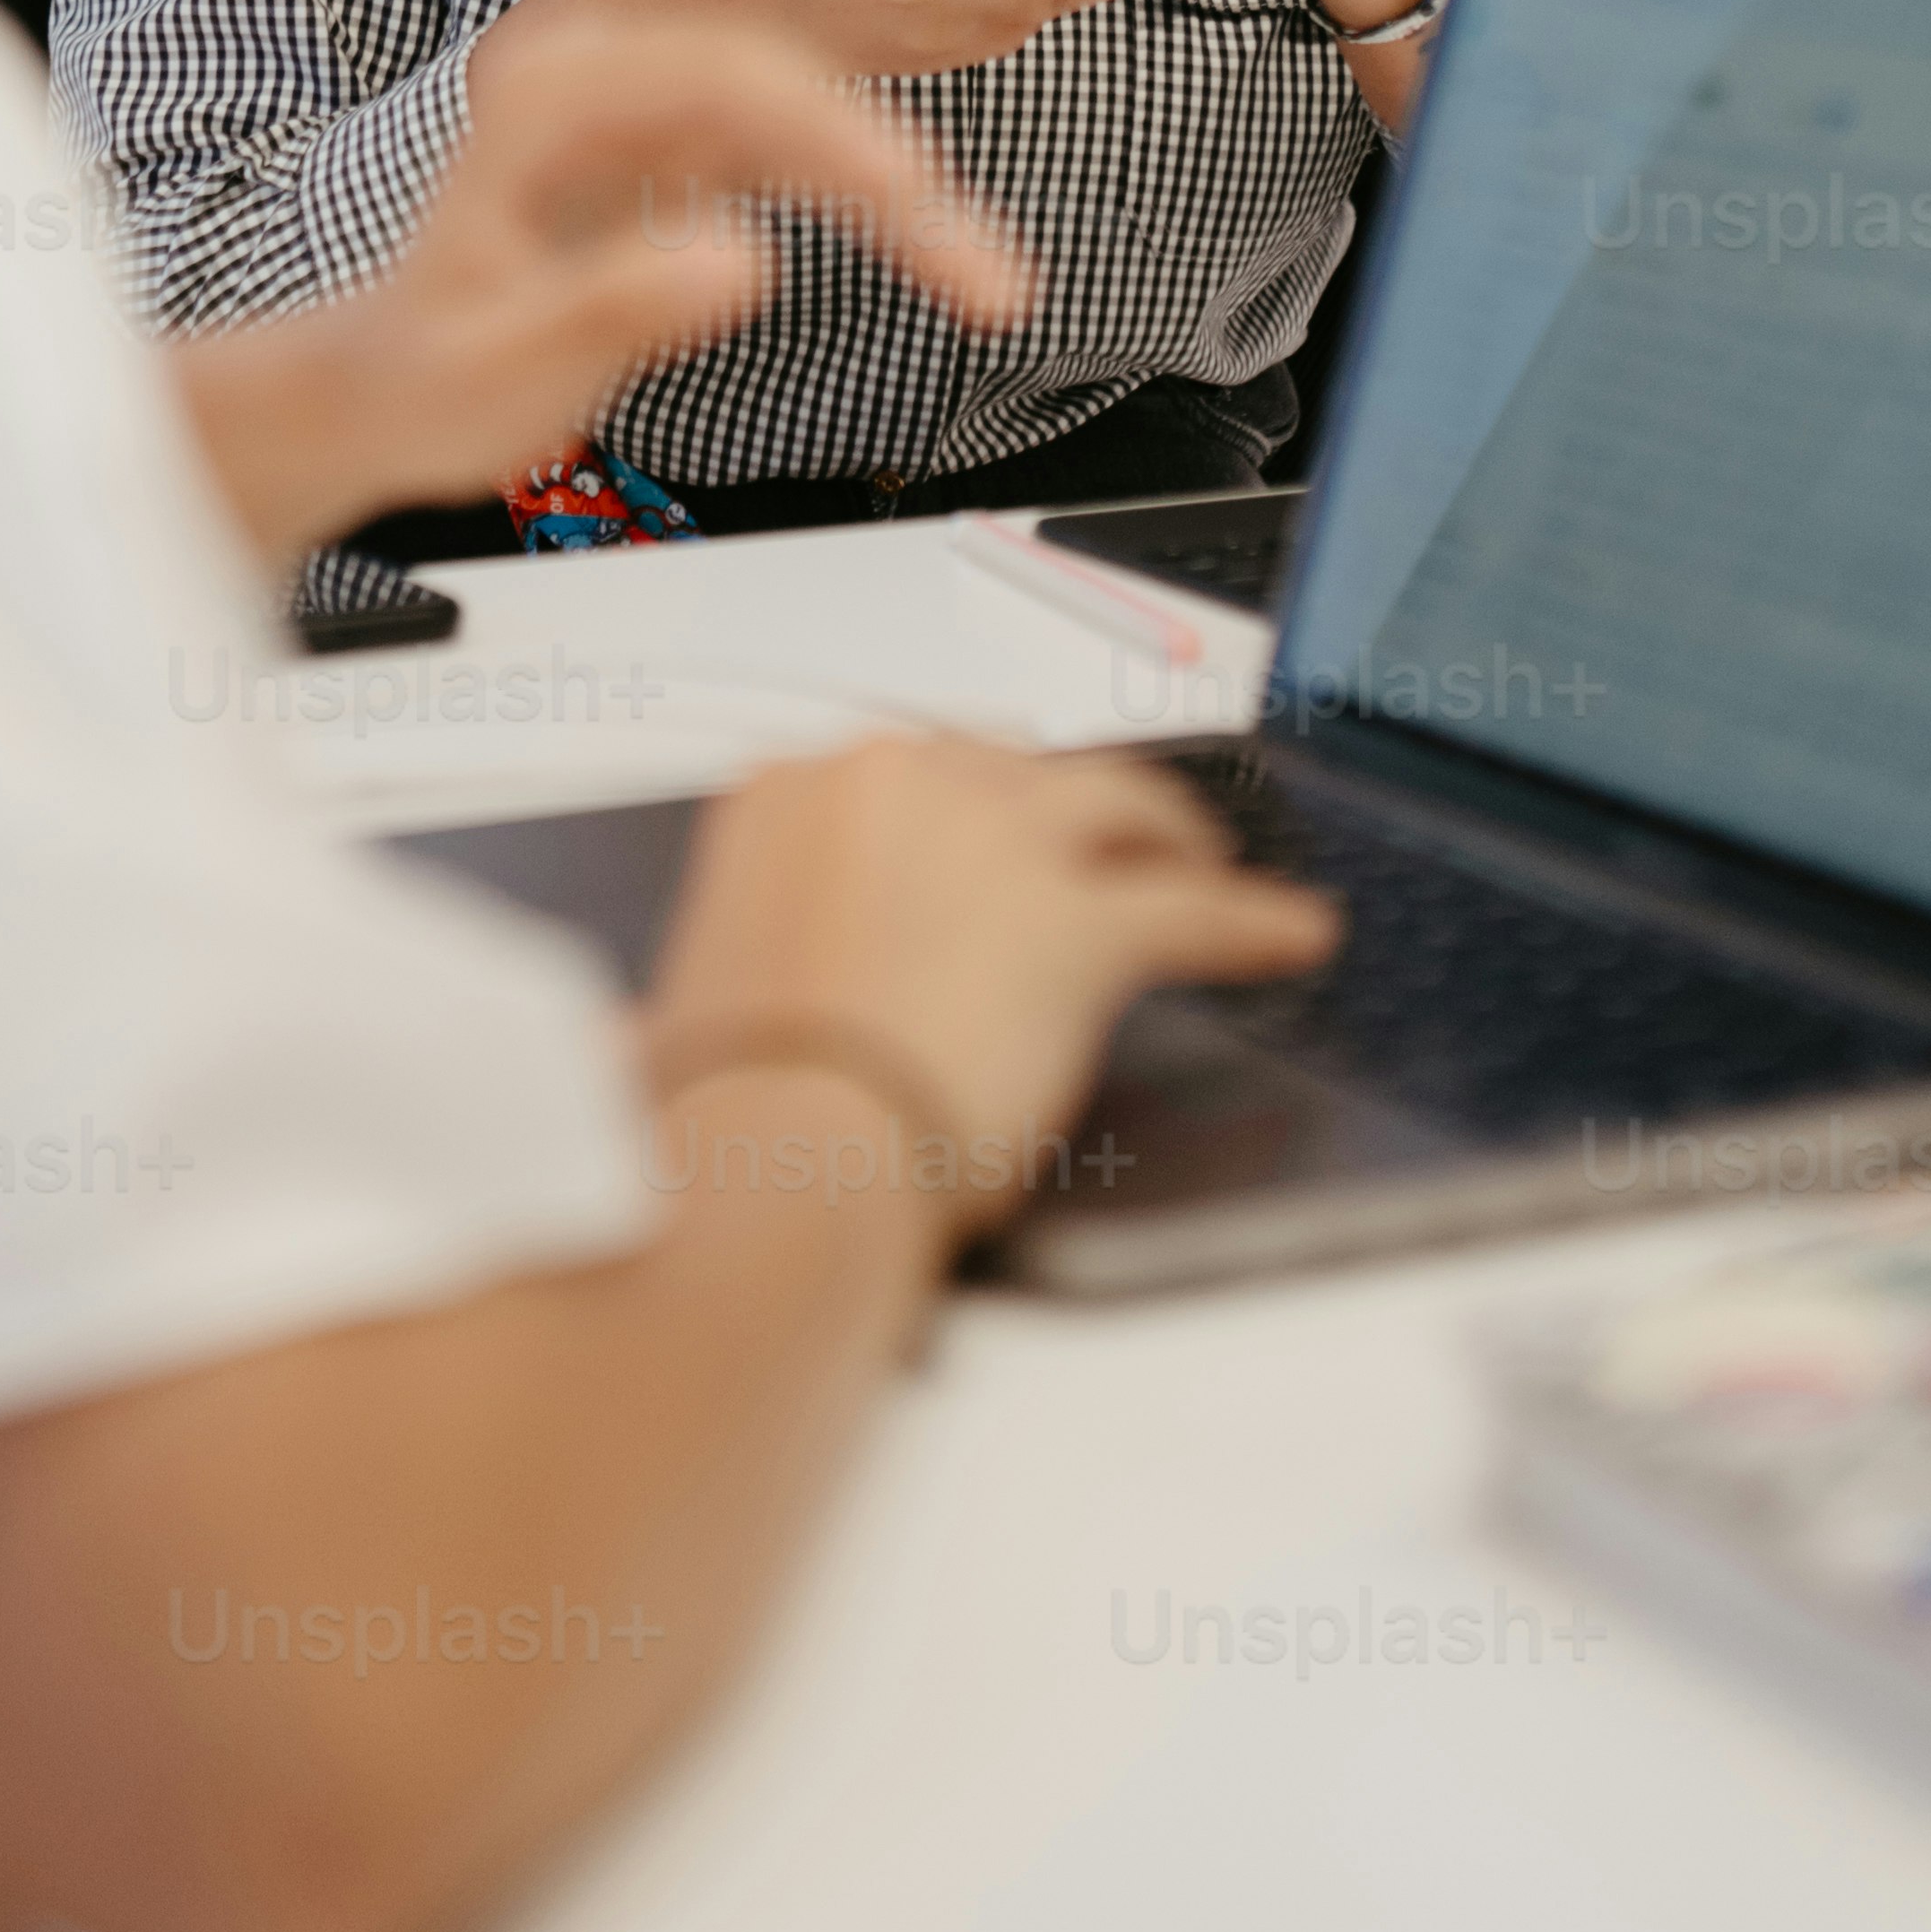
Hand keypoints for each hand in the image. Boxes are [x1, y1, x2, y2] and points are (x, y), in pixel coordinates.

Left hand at [173, 8, 1032, 557]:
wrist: (377, 390)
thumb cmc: (420, 380)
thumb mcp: (502, 367)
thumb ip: (609, 310)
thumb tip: (737, 260)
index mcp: (547, 101)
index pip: (724, 78)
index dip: (838, 136)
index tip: (916, 203)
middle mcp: (598, 84)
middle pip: (784, 86)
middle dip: (895, 173)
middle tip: (984, 272)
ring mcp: (639, 112)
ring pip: (803, 117)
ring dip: (898, 194)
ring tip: (984, 278)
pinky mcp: (670, 154)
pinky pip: (790, 155)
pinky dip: (863, 205)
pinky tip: (931, 247)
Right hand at [642, 730, 1336, 1242]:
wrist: (776, 1160)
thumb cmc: (726, 1112)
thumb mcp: (695, 1009)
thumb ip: (707, 992)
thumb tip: (638, 1046)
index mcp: (790, 791)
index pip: (911, 775)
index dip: (966, 813)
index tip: (988, 841)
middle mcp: (897, 780)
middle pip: (1019, 772)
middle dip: (1062, 812)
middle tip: (1101, 846)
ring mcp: (998, 839)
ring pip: (1118, 808)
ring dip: (1166, 836)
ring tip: (1205, 862)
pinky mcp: (1084, 920)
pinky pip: (1192, 908)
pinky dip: (1249, 921)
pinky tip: (1292, 934)